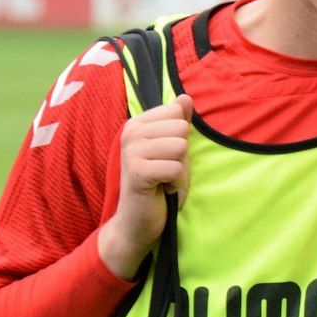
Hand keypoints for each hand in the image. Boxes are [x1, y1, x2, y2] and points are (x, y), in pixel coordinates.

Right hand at [98, 94, 192, 279]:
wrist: (138, 220)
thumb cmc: (159, 184)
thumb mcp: (174, 150)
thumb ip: (179, 123)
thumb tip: (185, 97)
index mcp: (137, 123)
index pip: (177, 112)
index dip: (181, 138)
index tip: (165, 156)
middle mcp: (130, 132)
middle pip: (181, 128)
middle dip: (182, 154)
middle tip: (165, 171)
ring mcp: (131, 150)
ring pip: (180, 146)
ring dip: (179, 169)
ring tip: (163, 179)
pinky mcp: (137, 170)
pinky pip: (176, 168)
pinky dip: (176, 183)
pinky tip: (161, 189)